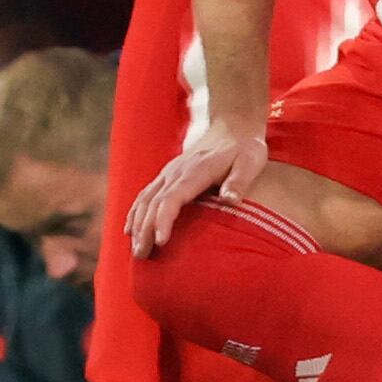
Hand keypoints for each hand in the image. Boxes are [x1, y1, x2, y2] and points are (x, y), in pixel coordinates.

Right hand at [126, 117, 268, 256]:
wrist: (234, 125)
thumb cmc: (245, 148)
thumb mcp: (250, 161)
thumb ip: (239, 181)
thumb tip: (230, 200)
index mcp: (196, 171)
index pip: (173, 197)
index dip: (164, 219)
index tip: (161, 242)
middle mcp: (177, 171)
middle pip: (154, 202)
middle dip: (145, 229)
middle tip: (141, 256)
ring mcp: (169, 172)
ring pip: (145, 198)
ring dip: (137, 224)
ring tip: (135, 250)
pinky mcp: (168, 174)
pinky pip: (146, 194)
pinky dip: (135, 212)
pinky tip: (130, 229)